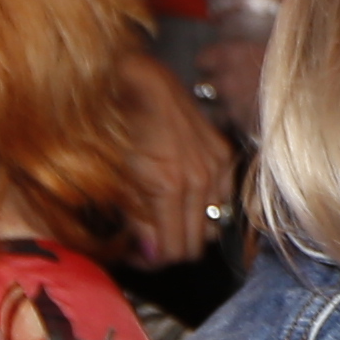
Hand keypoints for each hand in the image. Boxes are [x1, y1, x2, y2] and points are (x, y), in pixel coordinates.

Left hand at [105, 59, 237, 266]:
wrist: (140, 78)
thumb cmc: (117, 122)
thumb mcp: (115, 177)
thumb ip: (135, 220)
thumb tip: (150, 253)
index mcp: (169, 188)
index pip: (175, 250)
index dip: (155, 260)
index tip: (138, 256)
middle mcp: (199, 181)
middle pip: (196, 244)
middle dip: (170, 248)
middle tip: (147, 243)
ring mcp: (216, 167)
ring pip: (213, 224)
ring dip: (190, 228)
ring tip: (164, 219)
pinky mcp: (223, 155)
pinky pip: (223, 198)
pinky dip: (206, 205)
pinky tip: (184, 196)